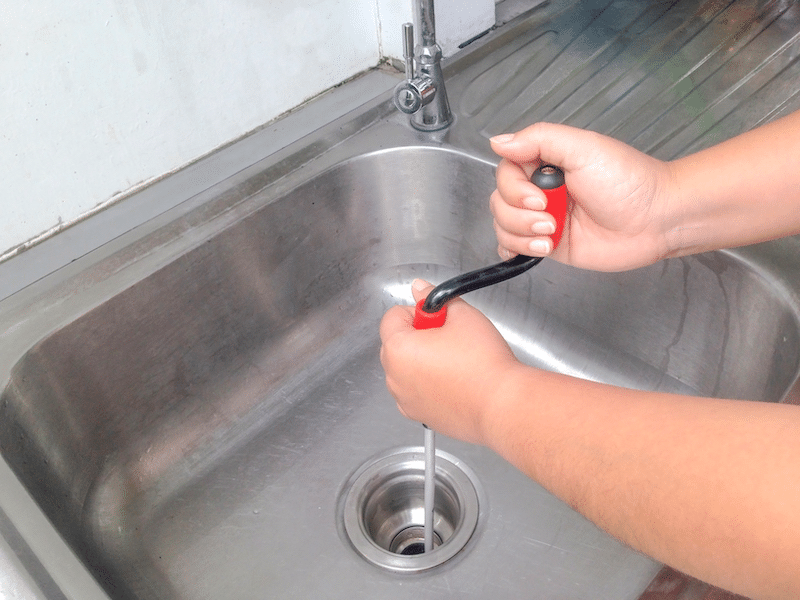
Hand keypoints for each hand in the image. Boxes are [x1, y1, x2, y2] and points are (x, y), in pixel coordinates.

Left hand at [379, 279, 519, 444]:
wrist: (501, 405)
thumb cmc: (483, 364)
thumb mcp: (462, 315)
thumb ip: (434, 298)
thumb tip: (420, 289)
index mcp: (398, 348)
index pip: (393, 316)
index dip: (418, 312)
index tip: (438, 318)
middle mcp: (394, 377)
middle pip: (396, 343)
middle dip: (418, 336)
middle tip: (449, 338)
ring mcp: (405, 400)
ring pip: (405, 369)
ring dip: (421, 361)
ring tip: (454, 362)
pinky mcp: (419, 415)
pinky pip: (415, 392)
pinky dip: (427, 385)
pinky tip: (453, 381)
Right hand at [490, 122, 676, 271]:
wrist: (656, 220)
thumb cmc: (630, 181)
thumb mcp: (583, 147)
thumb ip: (539, 139)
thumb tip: (498, 141)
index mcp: (546, 163)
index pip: (505, 172)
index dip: (514, 189)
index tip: (541, 197)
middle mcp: (541, 190)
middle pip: (500, 201)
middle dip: (519, 214)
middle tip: (551, 217)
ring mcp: (544, 218)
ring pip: (503, 226)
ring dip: (522, 234)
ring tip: (552, 235)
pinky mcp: (549, 244)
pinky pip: (514, 247)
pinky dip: (515, 249)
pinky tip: (537, 247)